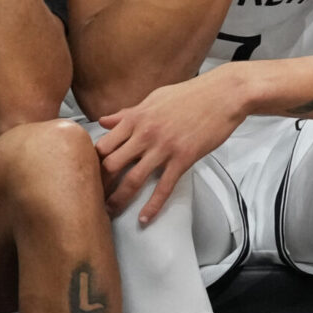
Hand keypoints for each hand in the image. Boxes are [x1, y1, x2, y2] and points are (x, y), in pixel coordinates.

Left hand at [95, 69, 247, 223]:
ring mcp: (164, 148)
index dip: (93, 162)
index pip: (103, 145)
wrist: (223, 94)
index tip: (89, 174)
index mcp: (136, 118)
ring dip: (119, 199)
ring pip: (133, 179)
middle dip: (101, 184)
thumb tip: (104, 121)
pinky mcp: (183, 158)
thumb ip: (127, 113)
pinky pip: (164, 187)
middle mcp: (145, 134)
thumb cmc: (190, 94)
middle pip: (112, 164)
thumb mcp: (153, 99)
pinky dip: (153, 205)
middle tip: (94, 197)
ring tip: (111, 212)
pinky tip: (144, 218)